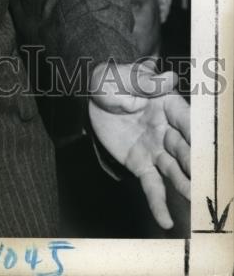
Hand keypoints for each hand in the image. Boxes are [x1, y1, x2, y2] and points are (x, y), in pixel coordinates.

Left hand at [88, 60, 190, 228]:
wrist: (91, 95)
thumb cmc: (112, 80)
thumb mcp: (124, 77)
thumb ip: (144, 82)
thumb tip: (168, 77)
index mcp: (169, 105)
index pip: (188, 121)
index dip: (198, 135)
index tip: (208, 149)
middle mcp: (169, 131)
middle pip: (184, 150)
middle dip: (194, 165)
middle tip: (204, 181)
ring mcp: (156, 150)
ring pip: (173, 170)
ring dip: (184, 186)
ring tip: (195, 201)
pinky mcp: (141, 164)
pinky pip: (152, 185)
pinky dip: (158, 203)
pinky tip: (166, 221)